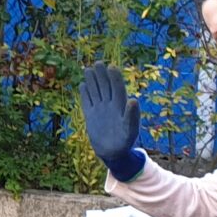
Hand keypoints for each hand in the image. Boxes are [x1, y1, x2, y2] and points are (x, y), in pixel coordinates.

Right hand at [78, 64, 145, 181]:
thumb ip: (132, 115)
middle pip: (106, 87)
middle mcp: (110, 105)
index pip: (118, 89)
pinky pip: (87, 102)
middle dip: (102, 75)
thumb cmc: (125, 142)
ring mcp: (100, 110)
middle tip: (97, 63)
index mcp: (121, 106)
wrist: (113, 153)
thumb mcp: (130, 130)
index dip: (114, 78)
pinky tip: (83, 85)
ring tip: (88, 69)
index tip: (111, 67)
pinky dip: (85, 94)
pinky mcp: (91, 116)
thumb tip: (134, 99)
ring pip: (96, 92)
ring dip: (93, 81)